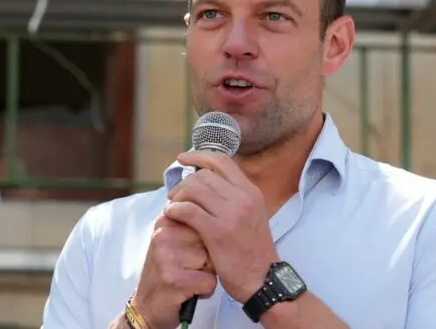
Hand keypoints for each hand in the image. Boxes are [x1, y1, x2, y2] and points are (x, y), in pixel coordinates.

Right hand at [131, 214, 216, 328]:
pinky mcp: (174, 280)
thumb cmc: (167, 270)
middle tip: (190, 265)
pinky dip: (206, 289)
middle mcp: (163, 235)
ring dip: (208, 273)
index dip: (206, 237)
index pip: (203, 217)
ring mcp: (167, 257)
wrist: (148, 305)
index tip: (192, 248)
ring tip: (190, 277)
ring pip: (212, 260)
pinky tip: (191, 290)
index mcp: (164, 221)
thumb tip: (216, 202)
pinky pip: (210, 281)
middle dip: (208, 254)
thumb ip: (189, 221)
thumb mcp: (173, 238)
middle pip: (210, 238)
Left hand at [164, 151, 278, 302]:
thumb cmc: (253, 250)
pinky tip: (172, 216)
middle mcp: (243, 198)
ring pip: (194, 189)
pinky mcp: (217, 232)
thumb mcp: (252, 215)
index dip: (199, 156)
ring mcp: (231, 214)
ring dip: (177, 196)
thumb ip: (234, 197)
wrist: (263, 279)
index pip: (222, 161)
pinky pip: (188, 210)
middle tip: (175, 196)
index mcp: (251, 192)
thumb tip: (207, 180)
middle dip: (184, 182)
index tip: (183, 158)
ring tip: (172, 207)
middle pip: (204, 175)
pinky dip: (175, 210)